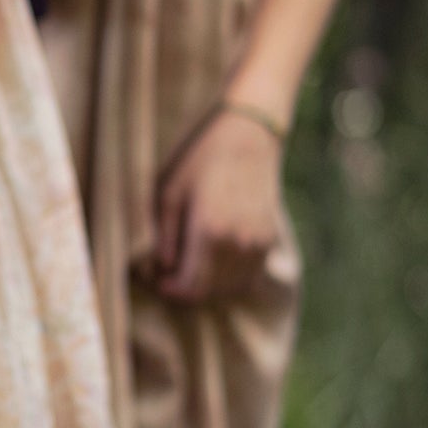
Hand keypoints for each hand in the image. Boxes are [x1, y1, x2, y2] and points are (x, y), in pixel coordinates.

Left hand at [154, 109, 283, 304]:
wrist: (249, 135)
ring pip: (231, 288)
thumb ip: (164, 237)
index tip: (158, 282)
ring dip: (209, 286)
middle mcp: (238, 243)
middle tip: (169, 275)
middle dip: (186, 289)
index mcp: (209, 232)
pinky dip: (230, 278)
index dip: (171, 291)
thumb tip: (162, 270)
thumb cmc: (200, 159)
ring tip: (190, 267)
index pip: (190, 287)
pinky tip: (214, 262)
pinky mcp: (269, 239)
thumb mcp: (168, 192)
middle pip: (210, 291)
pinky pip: (248, 276)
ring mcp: (258, 243)